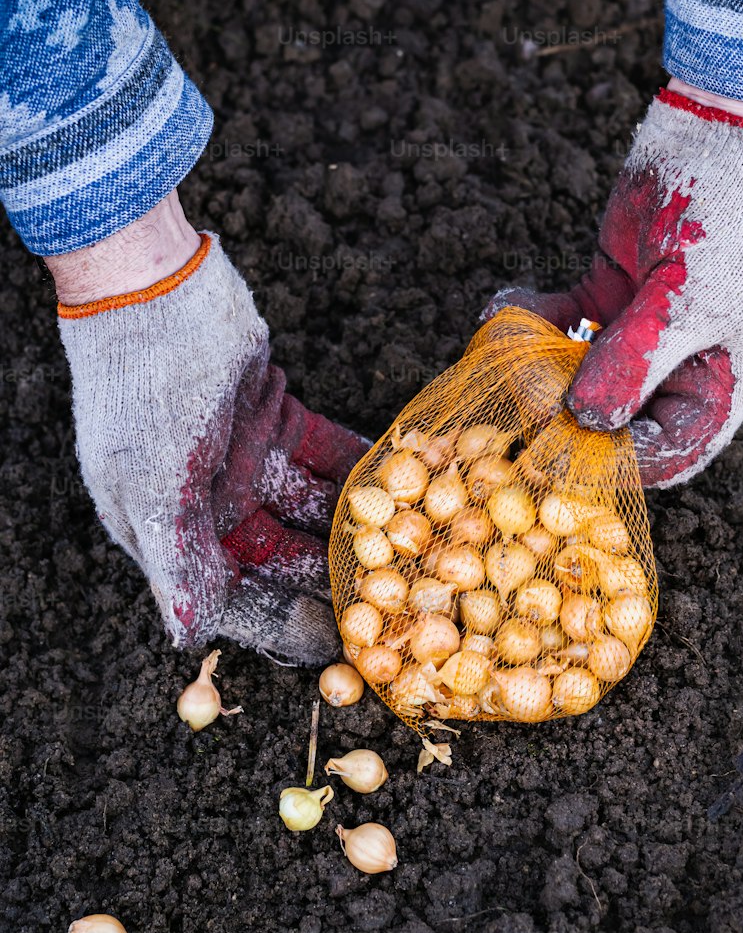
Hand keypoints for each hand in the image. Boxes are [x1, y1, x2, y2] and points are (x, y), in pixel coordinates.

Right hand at [51, 198, 368, 662]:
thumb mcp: (151, 483)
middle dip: (328, 577)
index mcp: (166, 530)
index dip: (281, 622)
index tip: (340, 646)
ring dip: (351, 521)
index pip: (230, 596)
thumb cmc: (143, 390)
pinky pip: (323, 451)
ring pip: (306, 505)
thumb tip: (189, 638)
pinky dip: (358, 462)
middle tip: (391, 597)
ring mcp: (242, 458)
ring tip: (410, 543)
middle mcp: (206, 503)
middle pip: (277, 557)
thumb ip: (176, 560)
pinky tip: (407, 477)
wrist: (152, 286)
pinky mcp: (274, 414)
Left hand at [486, 85, 742, 487]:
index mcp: (728, 381)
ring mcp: (646, 323)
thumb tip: (585, 420)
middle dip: (564, 411)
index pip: (669, 450)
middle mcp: (687, 360)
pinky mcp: (613, 283)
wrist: (730, 122)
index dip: (616, 463)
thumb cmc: (733, 218)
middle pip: (617, 414)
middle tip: (520, 397)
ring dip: (539, 363)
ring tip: (507, 349)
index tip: (556, 454)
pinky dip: (533, 317)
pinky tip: (505, 306)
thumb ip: (634, 363)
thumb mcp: (689, 301)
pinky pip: (565, 319)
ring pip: (582, 367)